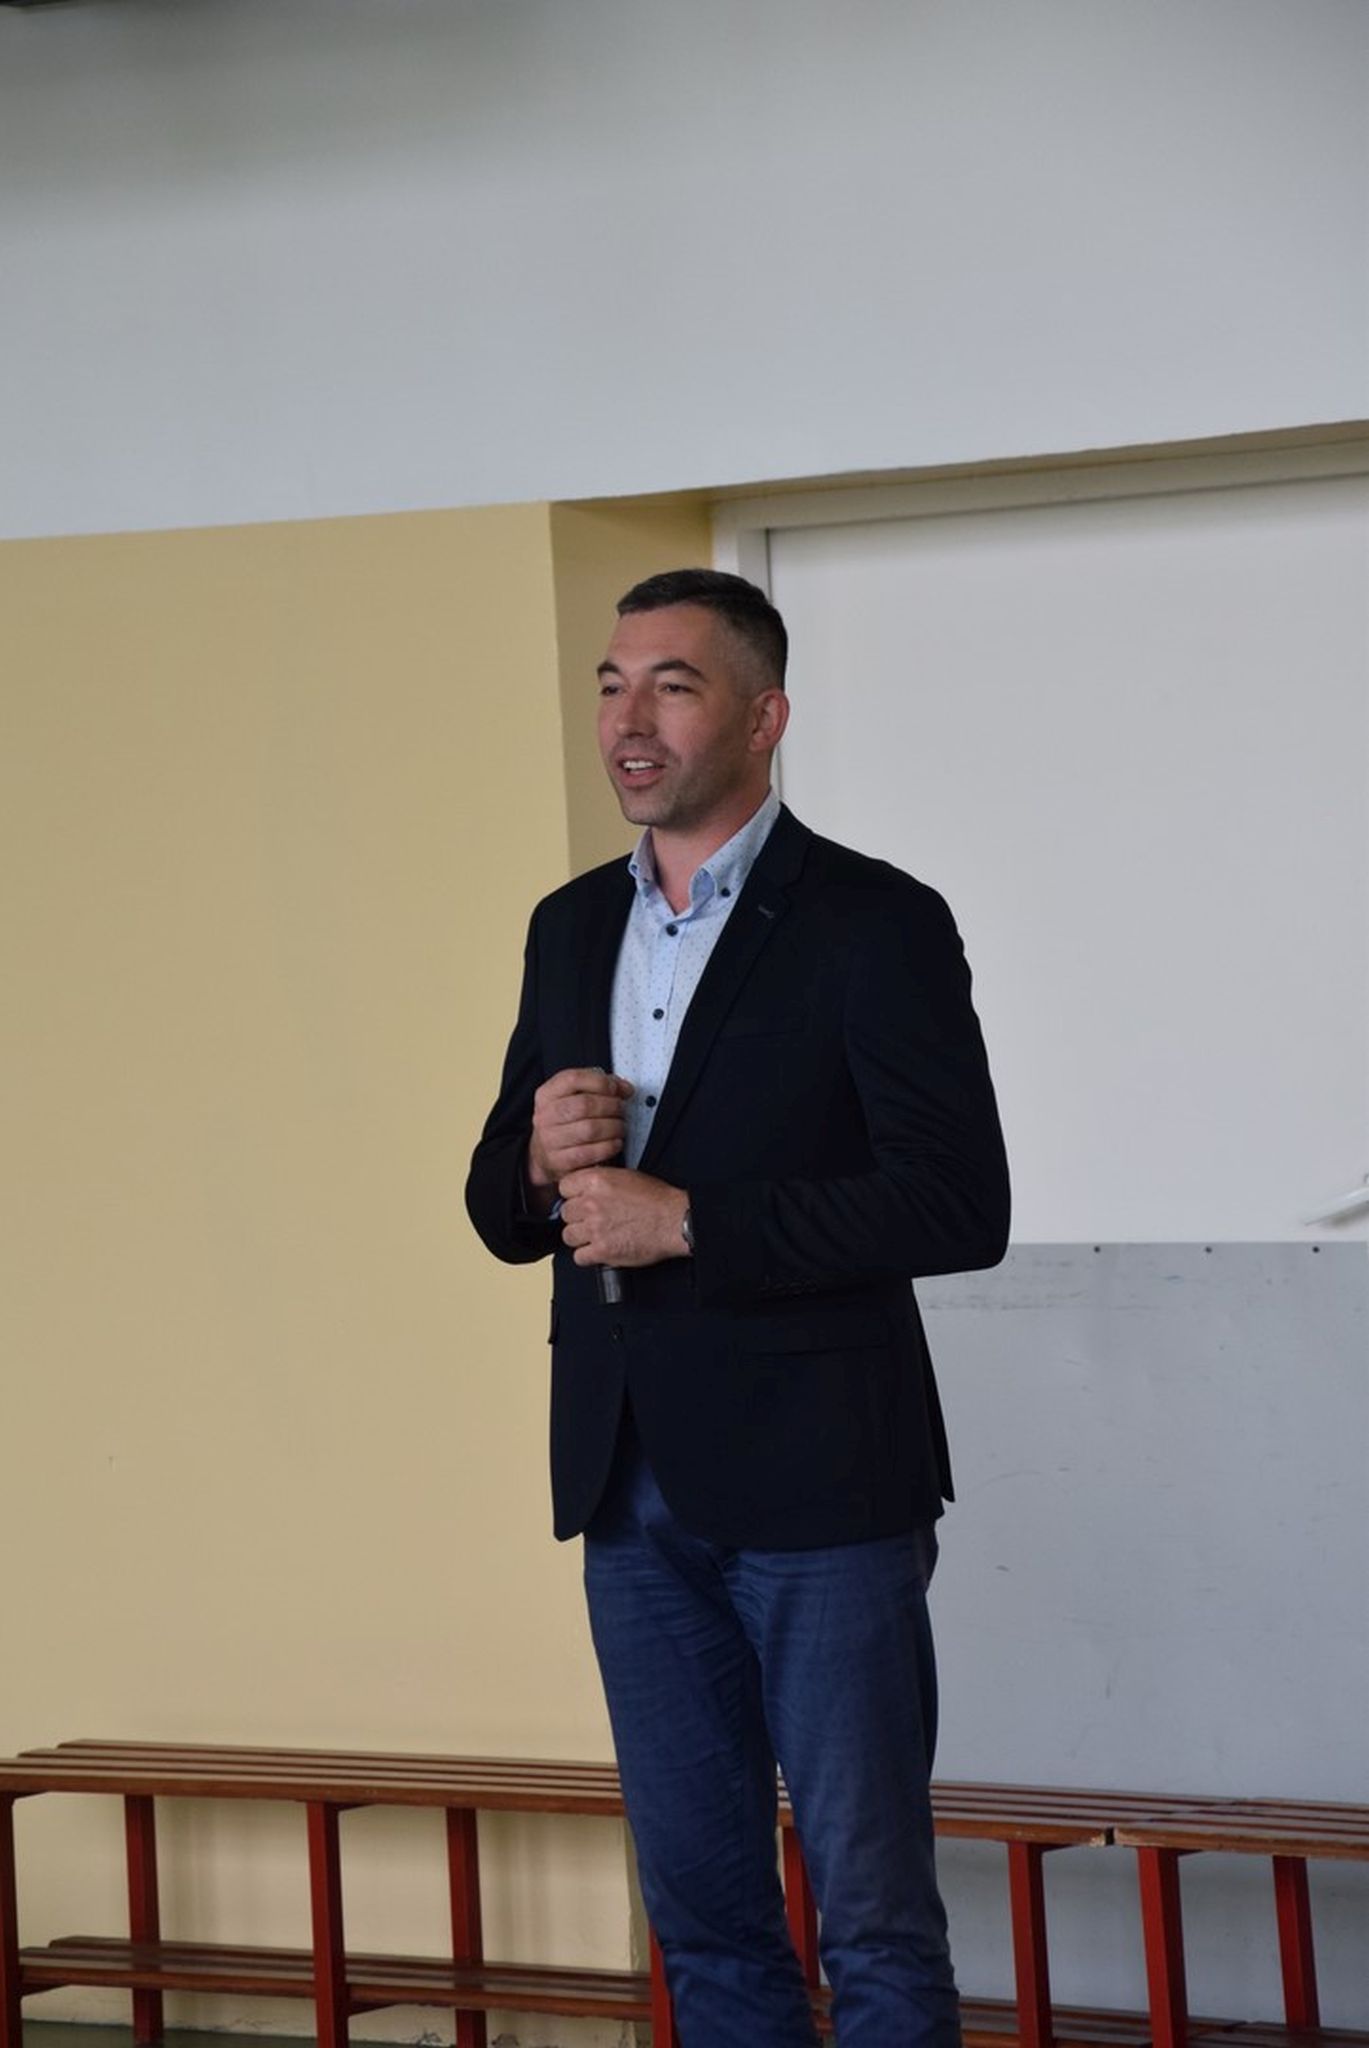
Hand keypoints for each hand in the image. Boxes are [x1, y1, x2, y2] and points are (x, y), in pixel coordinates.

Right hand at [527, 1068, 632, 1194]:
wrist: (546, 1155)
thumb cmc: (567, 1122)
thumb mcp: (575, 1098)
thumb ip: (600, 1087)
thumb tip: (626, 1088)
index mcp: (546, 1094)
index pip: (573, 1079)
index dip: (600, 1082)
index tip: (616, 1089)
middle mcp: (544, 1116)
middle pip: (585, 1104)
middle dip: (611, 1106)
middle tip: (622, 1110)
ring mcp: (549, 1140)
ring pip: (590, 1129)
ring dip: (613, 1127)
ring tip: (620, 1127)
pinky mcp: (559, 1162)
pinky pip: (590, 1153)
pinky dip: (609, 1147)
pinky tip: (615, 1143)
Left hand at [559, 1167, 689, 1270]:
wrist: (674, 1221)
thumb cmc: (658, 1200)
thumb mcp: (627, 1176)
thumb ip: (602, 1181)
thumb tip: (587, 1187)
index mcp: (596, 1181)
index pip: (564, 1187)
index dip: (572, 1195)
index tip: (579, 1200)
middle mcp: (591, 1203)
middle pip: (565, 1213)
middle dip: (577, 1218)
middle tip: (592, 1220)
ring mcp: (595, 1228)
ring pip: (568, 1236)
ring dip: (580, 1238)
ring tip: (596, 1237)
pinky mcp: (602, 1250)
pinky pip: (579, 1257)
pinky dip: (588, 1256)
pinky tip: (600, 1250)